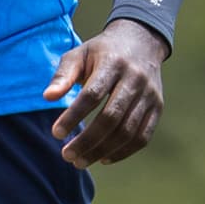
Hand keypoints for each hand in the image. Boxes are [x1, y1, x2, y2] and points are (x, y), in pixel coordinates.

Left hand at [44, 20, 168, 167]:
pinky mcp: (157, 108)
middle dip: (87, 140)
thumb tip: (47, 97)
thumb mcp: (79, 54)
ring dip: (102, 151)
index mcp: (113, 63)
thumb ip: (63, 75)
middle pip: (111, 117)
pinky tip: (103, 158)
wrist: (141, 42)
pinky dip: (123, 152)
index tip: (56, 133)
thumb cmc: (102, 52)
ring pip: (128, 131)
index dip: (74, 116)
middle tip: (66, 155)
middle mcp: (135, 79)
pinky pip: (142, 137)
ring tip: (80, 161)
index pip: (92, 95)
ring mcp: (149, 95)